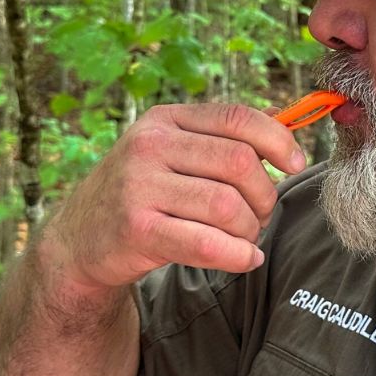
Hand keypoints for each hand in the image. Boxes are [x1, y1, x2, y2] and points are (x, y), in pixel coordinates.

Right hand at [55, 103, 306, 289]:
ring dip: (250, 229)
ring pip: (227, 205)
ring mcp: (139, 186)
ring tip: (245, 238)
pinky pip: (206, 242)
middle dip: (265, 194)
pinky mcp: (136, 229)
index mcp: (165, 120)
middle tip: (261, 215)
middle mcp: (149, 145)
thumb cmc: (143, 194)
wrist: (80, 240)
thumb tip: (284, 124)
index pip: (236, 116)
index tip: (294, 164)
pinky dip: (237, 254)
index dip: (277, 140)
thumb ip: (218, 139)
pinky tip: (244, 258)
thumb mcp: (170, 153)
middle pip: (239, 162)